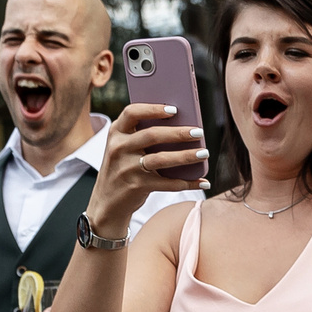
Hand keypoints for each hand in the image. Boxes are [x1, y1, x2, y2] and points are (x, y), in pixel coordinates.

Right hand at [86, 101, 208, 238]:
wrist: (107, 203)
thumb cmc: (123, 168)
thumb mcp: (124, 148)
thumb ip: (142, 135)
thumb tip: (182, 124)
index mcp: (116, 133)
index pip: (132, 112)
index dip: (153, 109)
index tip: (175, 109)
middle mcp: (119, 148)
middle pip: (152, 135)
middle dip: (178, 133)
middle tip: (199, 132)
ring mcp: (127, 168)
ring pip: (161, 159)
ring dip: (186, 156)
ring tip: (204, 153)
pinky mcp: (137, 187)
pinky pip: (167, 183)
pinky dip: (187, 183)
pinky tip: (202, 181)